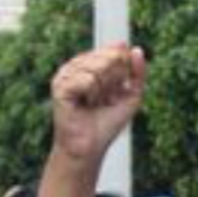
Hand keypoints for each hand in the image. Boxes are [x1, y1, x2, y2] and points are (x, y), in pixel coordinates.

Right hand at [50, 43, 146, 163]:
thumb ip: (138, 72)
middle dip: (113, 82)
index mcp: (90, 63)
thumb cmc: (107, 123)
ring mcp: (66, 74)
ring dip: (102, 90)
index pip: (116, 51)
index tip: (113, 93)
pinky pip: (88, 79)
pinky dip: (92, 94)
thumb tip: (136, 49)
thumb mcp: (131, 95)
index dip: (122, 74)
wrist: (90, 147)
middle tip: (102, 100)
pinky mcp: (60, 85)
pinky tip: (84, 104)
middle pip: (110, 57)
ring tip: (92, 103)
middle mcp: (76, 65)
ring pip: (99, 67)